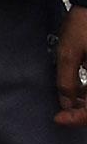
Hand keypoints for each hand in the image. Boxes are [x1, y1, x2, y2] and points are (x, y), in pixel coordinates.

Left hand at [55, 6, 86, 126]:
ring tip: (66, 102)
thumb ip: (66, 81)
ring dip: (85, 104)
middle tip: (62, 114)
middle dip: (82, 112)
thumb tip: (65, 103)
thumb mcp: (69, 53)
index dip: (77, 118)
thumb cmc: (84, 25)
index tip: (59, 118)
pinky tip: (75, 92)